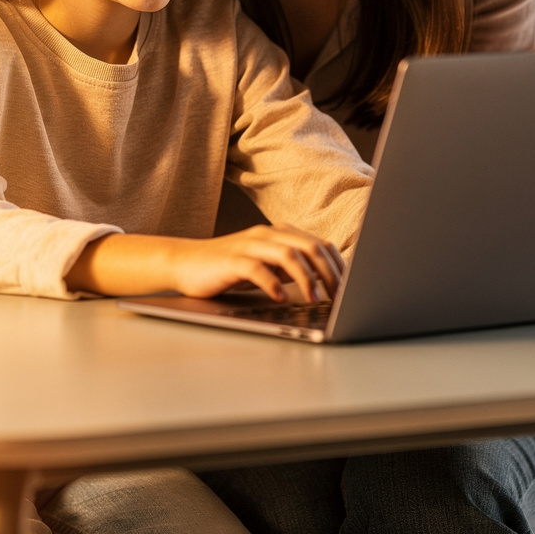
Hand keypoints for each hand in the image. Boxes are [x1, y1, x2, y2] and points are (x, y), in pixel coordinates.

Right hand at [168, 225, 344, 302]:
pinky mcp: (232, 260)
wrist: (185, 262)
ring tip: (315, 300)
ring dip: (306, 279)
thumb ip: (289, 268)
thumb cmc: (228, 268)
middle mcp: (267, 234)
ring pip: (288, 255)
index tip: (349, 289)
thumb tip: (324, 283)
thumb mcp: (265, 266)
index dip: (337, 266)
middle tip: (339, 298)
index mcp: (279, 233)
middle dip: (329, 273)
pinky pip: (258, 269)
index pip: (319, 243)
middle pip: (309, 246)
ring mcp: (249, 245)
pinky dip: (273, 284)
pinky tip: (280, 299)